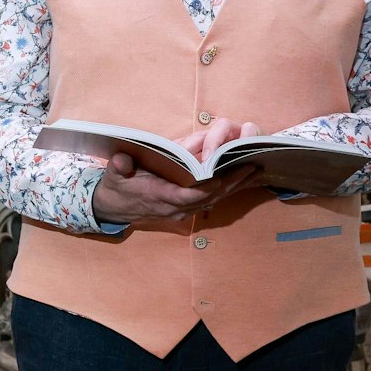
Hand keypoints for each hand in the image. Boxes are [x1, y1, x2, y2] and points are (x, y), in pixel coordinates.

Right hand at [90, 119, 263, 223]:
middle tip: (253, 165)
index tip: (226, 173)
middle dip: (233, 182)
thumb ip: (119, 166)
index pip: (189, 195)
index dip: (209, 186)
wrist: (113, 207)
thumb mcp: (114, 174)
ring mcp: (183, 210)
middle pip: (211, 197)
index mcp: (160, 198)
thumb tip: (122, 160)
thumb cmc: (117, 187)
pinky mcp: (187, 208)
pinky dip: (228, 188)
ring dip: (236, 185)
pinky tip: (243, 178)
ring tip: (256, 169)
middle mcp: (176, 208)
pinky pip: (212, 199)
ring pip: (215, 199)